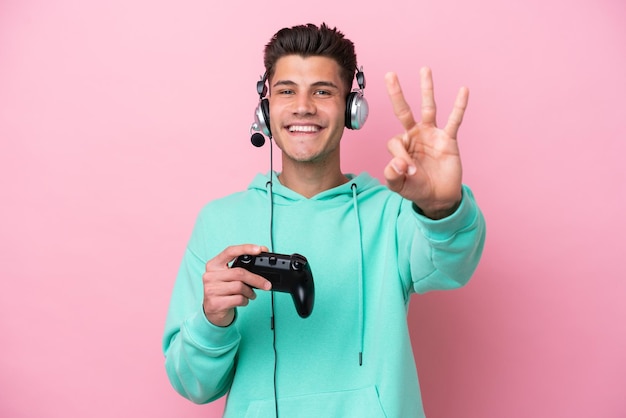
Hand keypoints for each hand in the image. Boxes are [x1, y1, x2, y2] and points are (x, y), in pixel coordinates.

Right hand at [202, 244, 271, 326]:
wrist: (212, 311)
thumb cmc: (223, 290)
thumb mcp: (227, 276)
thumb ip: (240, 267)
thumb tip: (261, 256)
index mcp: (213, 264)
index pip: (230, 251)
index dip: (245, 248)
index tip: (259, 249)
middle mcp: (210, 275)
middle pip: (239, 273)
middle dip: (257, 279)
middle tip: (267, 285)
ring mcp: (211, 290)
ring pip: (240, 287)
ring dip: (250, 292)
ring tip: (251, 295)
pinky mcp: (215, 303)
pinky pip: (238, 299)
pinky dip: (245, 300)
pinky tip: (243, 301)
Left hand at [383, 67, 467, 218]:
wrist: (438, 198)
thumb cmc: (416, 189)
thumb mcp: (399, 186)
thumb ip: (392, 175)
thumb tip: (396, 163)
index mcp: (401, 145)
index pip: (395, 141)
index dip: (400, 157)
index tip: (407, 171)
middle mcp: (415, 135)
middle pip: (403, 110)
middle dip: (396, 93)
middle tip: (389, 74)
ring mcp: (432, 135)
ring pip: (428, 108)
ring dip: (426, 89)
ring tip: (425, 70)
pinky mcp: (448, 139)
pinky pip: (454, 120)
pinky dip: (459, 106)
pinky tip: (463, 90)